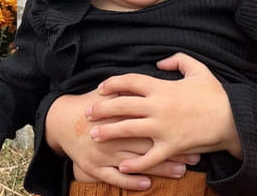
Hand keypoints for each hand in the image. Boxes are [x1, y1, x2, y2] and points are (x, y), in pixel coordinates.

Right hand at [46, 91, 200, 189]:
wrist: (61, 121)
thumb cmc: (93, 104)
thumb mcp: (112, 92)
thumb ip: (134, 88)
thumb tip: (161, 73)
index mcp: (121, 111)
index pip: (153, 118)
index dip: (175, 125)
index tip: (195, 131)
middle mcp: (113, 132)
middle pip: (149, 141)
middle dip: (174, 149)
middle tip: (196, 155)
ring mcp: (103, 151)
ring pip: (136, 162)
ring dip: (160, 167)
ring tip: (182, 171)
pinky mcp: (94, 167)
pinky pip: (115, 177)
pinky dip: (132, 181)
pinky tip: (148, 183)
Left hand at [87, 52, 240, 172]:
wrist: (233, 119)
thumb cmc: (216, 94)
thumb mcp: (199, 69)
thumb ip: (178, 60)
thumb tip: (159, 61)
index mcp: (163, 87)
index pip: (130, 81)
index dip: (113, 83)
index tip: (101, 88)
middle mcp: (158, 107)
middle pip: (122, 106)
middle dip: (101, 108)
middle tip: (87, 112)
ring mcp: (163, 128)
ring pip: (128, 130)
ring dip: (108, 132)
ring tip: (95, 135)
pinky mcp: (171, 147)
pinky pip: (149, 158)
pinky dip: (134, 164)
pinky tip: (122, 166)